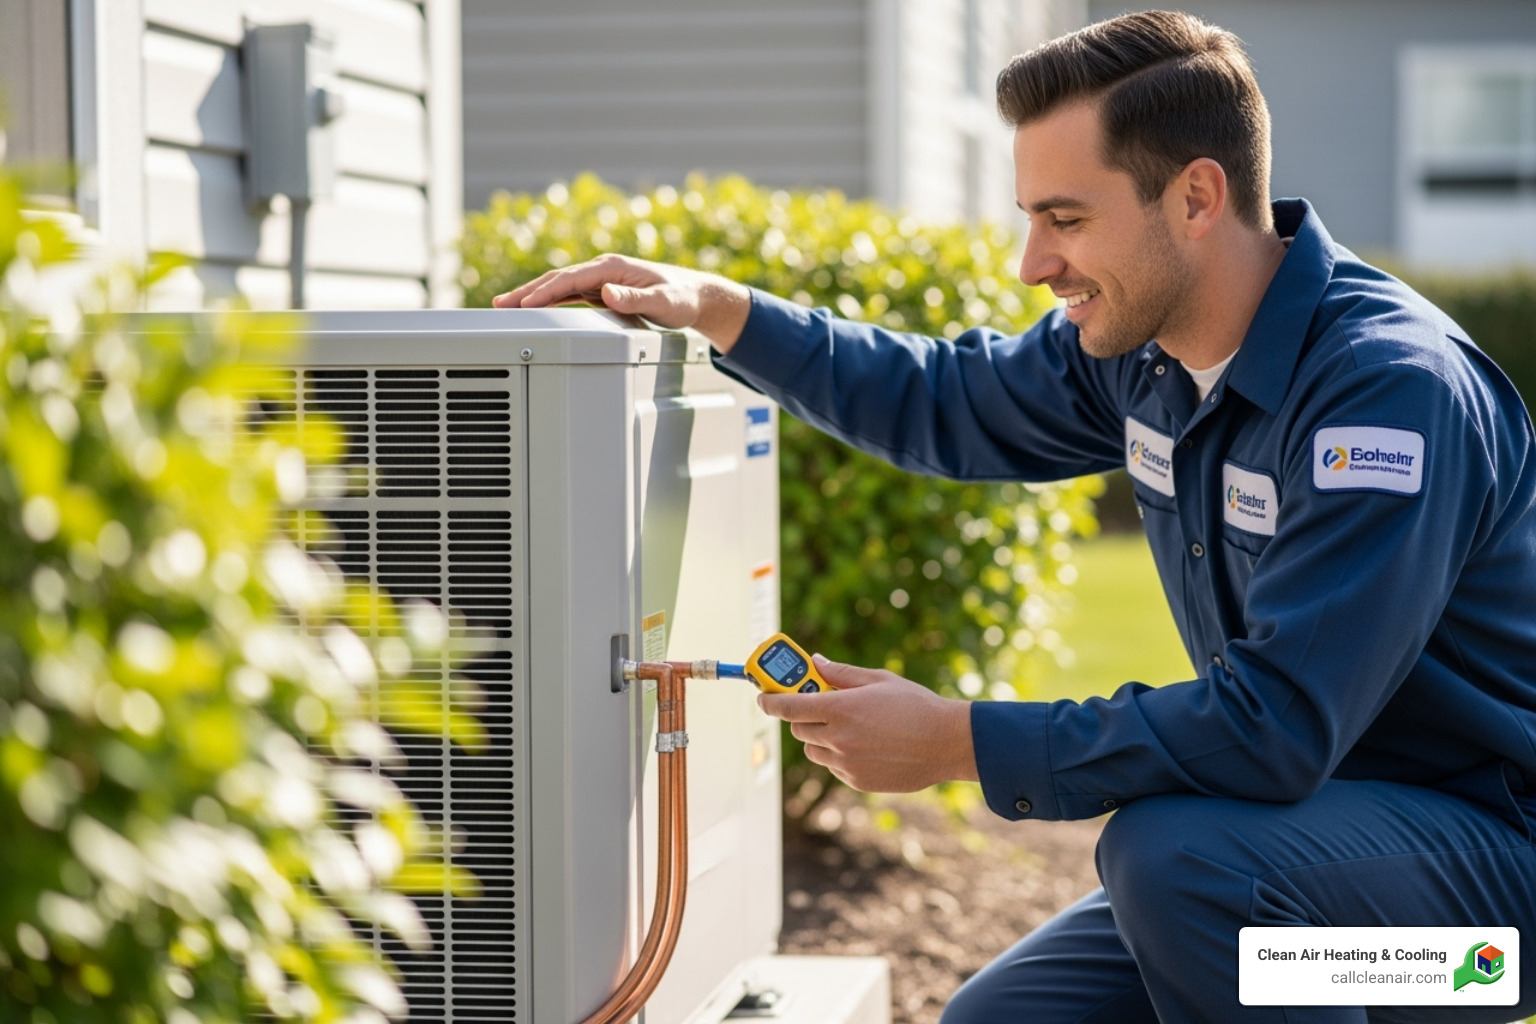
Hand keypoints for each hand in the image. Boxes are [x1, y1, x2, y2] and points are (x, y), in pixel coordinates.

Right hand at [492, 254, 751, 351]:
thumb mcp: (663, 302)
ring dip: (533, 297)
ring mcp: (600, 281)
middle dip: (528, 292)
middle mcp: (603, 271)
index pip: (570, 279)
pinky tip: (533, 310)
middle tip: (500, 305)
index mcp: (613, 268)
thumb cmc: (681, 299)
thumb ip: (636, 299)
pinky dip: (548, 302)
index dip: (546, 292)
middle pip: (557, 280)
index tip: (525, 304)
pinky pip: (568, 296)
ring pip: (559, 287)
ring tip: (505, 308)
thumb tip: (606, 293)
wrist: (695, 297)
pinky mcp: (601, 292)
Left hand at [758, 655, 979, 792]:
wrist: (947, 743)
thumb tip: (815, 662)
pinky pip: (834, 767)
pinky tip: (866, 745)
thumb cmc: (916, 705)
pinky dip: (839, 756)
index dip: (770, 700)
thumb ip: (841, 673)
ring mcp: (846, 763)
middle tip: (819, 706)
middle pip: (797, 728)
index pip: (788, 706)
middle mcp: (838, 738)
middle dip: (802, 716)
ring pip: (814, 750)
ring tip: (849, 727)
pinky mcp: (856, 780)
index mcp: (840, 708)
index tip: (763, 696)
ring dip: (820, 737)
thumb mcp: (878, 680)